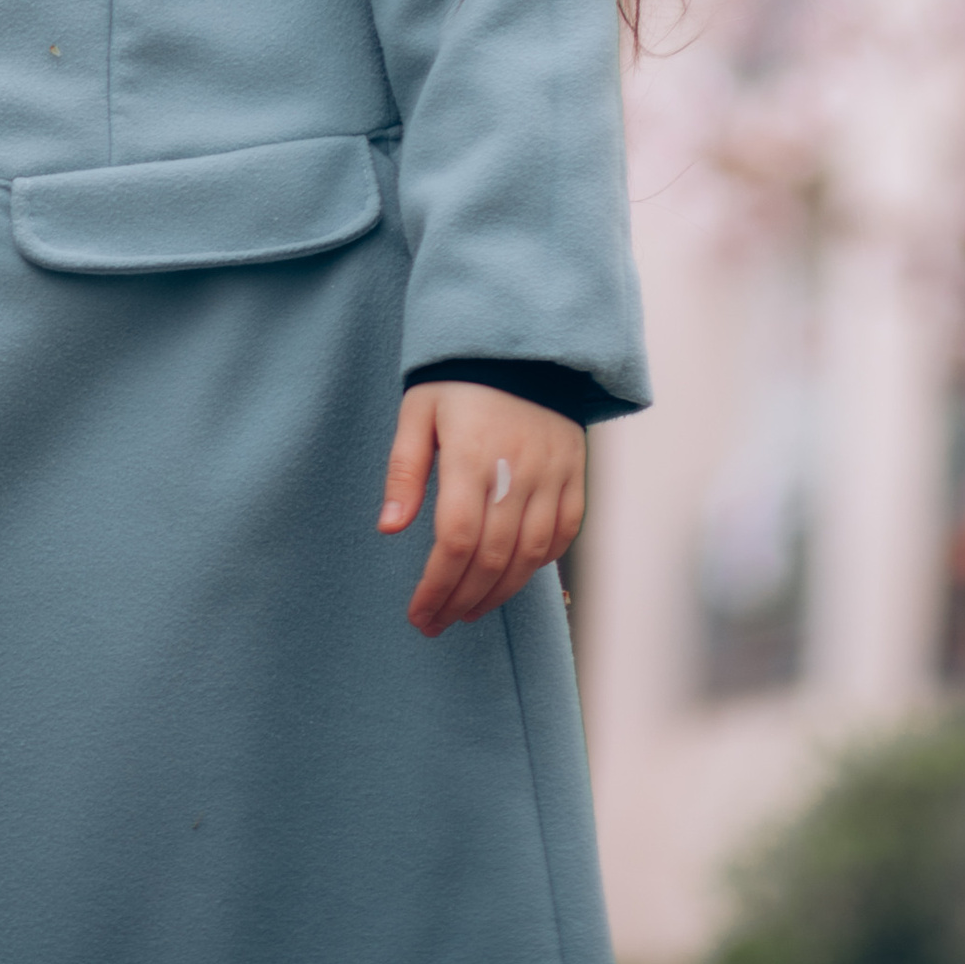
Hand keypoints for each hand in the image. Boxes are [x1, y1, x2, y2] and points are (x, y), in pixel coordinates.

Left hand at [378, 381, 584, 637]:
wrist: (521, 341)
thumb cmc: (459, 378)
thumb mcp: (418, 411)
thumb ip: (404, 470)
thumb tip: (388, 528)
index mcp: (471, 455)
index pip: (456, 540)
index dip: (437, 586)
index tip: (419, 613)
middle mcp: (517, 470)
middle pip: (492, 558)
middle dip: (462, 600)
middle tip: (438, 622)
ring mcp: (552, 473)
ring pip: (530, 556)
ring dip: (499, 594)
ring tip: (469, 610)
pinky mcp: (575, 473)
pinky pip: (564, 534)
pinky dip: (541, 564)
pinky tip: (514, 577)